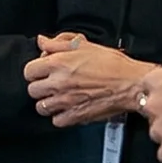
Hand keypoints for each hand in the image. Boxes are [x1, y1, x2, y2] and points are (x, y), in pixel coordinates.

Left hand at [23, 33, 149, 127]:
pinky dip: (60, 117)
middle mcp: (59, 83)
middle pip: (33, 90)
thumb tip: (42, 41)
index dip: (35, 70)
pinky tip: (67, 109)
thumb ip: (59, 42)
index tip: (42, 71)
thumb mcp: (85, 45)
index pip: (28, 71)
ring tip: (58, 98)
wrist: (133, 84)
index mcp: (58, 63)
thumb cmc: (114, 64)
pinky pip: (56, 121)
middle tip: (51, 84)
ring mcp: (66, 101)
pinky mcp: (76, 116)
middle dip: (40, 87)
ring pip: (41, 107)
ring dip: (48, 103)